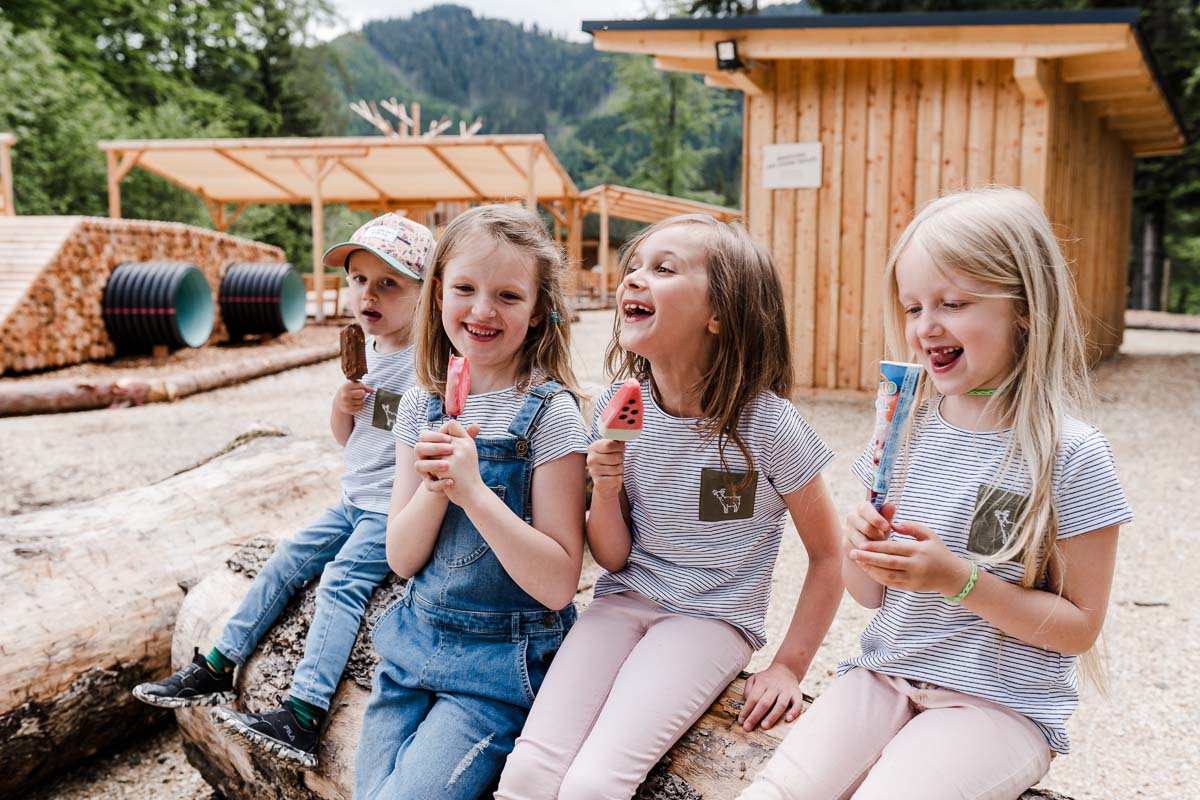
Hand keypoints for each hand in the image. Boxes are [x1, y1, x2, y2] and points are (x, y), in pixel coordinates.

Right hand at [334, 380, 372, 414]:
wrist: (339, 403)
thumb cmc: (348, 391)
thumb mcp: (352, 385)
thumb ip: (363, 386)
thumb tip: (372, 390)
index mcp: (345, 387)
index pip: (361, 385)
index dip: (361, 387)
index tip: (356, 388)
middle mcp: (345, 396)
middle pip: (362, 393)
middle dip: (362, 393)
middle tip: (356, 394)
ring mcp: (347, 404)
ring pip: (363, 401)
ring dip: (361, 400)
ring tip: (355, 398)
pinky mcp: (350, 410)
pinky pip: (361, 407)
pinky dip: (360, 405)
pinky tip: (354, 403)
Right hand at [413, 420, 481, 503]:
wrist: (457, 482)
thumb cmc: (457, 460)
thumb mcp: (461, 448)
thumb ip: (466, 437)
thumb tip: (477, 425)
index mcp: (429, 446)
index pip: (424, 436)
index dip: (435, 436)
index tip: (450, 439)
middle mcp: (423, 458)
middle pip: (418, 448)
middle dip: (434, 447)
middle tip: (451, 449)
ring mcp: (425, 472)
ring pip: (418, 466)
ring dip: (433, 465)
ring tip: (448, 466)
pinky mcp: (429, 485)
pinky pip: (429, 485)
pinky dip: (440, 484)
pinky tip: (451, 481)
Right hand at [586, 439, 625, 500]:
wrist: (604, 483)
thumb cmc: (610, 462)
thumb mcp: (613, 449)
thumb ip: (617, 441)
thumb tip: (624, 432)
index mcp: (593, 447)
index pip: (609, 444)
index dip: (620, 447)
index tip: (621, 449)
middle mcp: (591, 459)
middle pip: (616, 457)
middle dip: (621, 459)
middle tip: (617, 461)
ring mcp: (593, 471)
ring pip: (618, 468)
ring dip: (620, 469)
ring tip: (615, 469)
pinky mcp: (598, 482)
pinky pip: (617, 478)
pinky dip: (619, 478)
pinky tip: (613, 477)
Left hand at [738, 663, 805, 730]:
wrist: (786, 670)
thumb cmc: (767, 679)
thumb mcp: (754, 679)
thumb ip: (748, 689)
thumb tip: (746, 703)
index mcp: (762, 683)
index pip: (753, 698)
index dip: (746, 710)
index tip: (741, 722)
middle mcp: (775, 687)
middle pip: (764, 703)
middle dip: (755, 716)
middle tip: (748, 727)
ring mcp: (786, 691)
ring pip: (780, 704)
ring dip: (772, 716)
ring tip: (764, 726)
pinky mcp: (797, 694)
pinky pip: (797, 704)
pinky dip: (794, 712)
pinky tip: (788, 720)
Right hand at [844, 500, 894, 550]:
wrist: (868, 548)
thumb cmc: (879, 531)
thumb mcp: (885, 524)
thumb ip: (887, 516)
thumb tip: (890, 505)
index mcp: (862, 508)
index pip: (865, 508)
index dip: (876, 518)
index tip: (886, 527)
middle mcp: (851, 516)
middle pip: (863, 525)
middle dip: (875, 533)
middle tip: (883, 538)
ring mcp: (847, 530)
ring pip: (861, 539)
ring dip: (872, 544)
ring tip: (878, 546)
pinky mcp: (845, 543)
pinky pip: (857, 549)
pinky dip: (867, 552)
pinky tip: (871, 553)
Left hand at [847, 519, 971, 595]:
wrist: (952, 575)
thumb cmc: (938, 551)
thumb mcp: (929, 535)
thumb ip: (912, 527)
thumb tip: (893, 524)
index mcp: (920, 551)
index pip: (894, 549)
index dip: (876, 547)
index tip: (862, 544)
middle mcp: (916, 566)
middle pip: (888, 563)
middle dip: (868, 558)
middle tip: (852, 553)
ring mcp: (913, 579)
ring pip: (887, 575)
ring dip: (870, 569)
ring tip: (857, 561)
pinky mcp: (911, 587)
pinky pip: (891, 583)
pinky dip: (878, 578)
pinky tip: (868, 570)